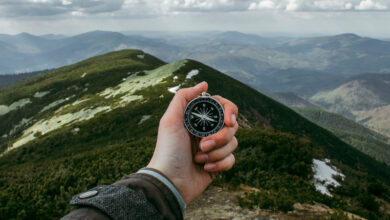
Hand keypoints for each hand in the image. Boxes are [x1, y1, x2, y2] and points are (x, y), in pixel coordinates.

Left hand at [147, 81, 238, 203]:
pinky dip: (220, 164)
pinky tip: (205, 169)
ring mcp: (214, 148)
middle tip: (203, 145)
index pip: (223, 107)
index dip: (230, 111)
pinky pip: (232, 159)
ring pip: (233, 143)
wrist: (170, 181)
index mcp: (198, 119)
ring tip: (199, 158)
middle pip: (232, 126)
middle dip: (220, 137)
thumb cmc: (168, 150)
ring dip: (216, 152)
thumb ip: (184, 97)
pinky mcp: (218, 164)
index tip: (228, 121)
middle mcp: (207, 131)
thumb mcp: (170, 120)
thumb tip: (205, 84)